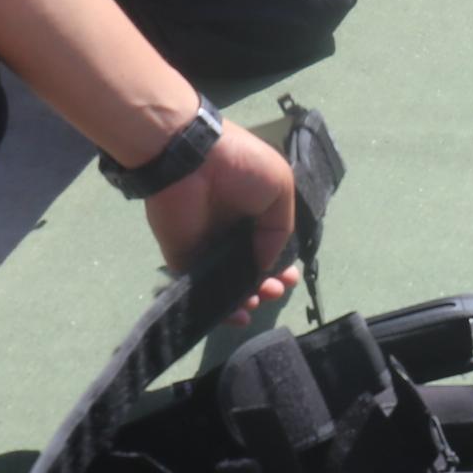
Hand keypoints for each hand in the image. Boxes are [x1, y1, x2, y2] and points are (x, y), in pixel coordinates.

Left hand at [142, 123, 302, 318]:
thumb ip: (279, 231)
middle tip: (275, 291)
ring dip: (245, 298)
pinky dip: (219, 305)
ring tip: (258, 301)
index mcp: (253, 213)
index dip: (282, 266)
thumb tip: (268, 264)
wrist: (192, 159)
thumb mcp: (280, 187)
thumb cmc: (240, 165)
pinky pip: (202, 289)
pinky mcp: (183, 258)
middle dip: (267, 285)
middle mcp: (230, 232)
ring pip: (227, 283)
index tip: (290, 278)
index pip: (270, 247)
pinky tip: (237, 314)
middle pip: (250, 269)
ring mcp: (206, 247)